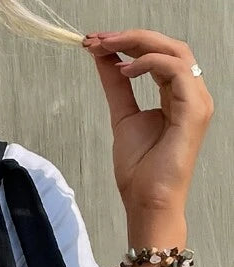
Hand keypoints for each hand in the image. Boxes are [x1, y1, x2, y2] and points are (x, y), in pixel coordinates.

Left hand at [82, 29, 213, 214]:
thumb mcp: (122, 117)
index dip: (128, 44)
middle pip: (168, 47)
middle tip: (98, 39)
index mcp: (177, 95)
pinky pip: (176, 70)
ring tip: (106, 48)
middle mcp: (191, 93)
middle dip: (130, 37)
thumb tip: (103, 58)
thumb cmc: (140, 171)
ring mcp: (197, 100)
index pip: (158, 55)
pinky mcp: (195, 108)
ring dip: (137, 44)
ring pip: (175, 51)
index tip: (97, 43)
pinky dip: (148, 63)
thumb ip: (116, 86)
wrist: (147, 202)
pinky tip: (124, 70)